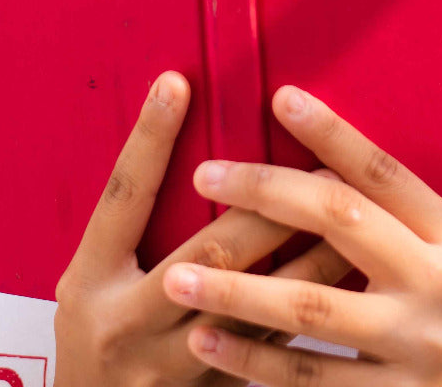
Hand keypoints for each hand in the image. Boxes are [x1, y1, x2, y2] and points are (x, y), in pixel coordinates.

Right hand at [52, 71, 349, 385]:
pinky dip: (308, 307)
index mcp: (92, 282)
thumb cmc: (94, 339)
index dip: (150, 140)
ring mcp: (175, 366)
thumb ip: (129, 228)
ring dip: (307, 259)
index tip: (178, 84)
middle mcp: (130, 323)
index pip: (124, 197)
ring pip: (255, 304)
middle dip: (268, 205)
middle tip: (314, 160)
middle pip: (210, 253)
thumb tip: (180, 145)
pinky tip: (345, 278)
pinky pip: (272, 346)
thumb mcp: (90, 281)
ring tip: (350, 215)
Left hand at [161, 86, 441, 386]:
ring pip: (311, 309)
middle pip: (342, 222)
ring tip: (179, 275)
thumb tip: (312, 161)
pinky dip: (252, 360)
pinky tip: (206, 341)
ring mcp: (416, 350)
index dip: (333, 133)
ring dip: (238, 289)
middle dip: (266, 192)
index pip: (385, 174)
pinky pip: (308, 379)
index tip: (281, 98)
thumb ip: (398, 220)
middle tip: (205, 174)